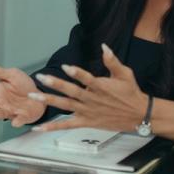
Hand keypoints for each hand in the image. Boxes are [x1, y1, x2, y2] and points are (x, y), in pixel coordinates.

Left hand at [28, 44, 146, 132]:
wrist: (139, 115)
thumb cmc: (131, 93)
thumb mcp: (125, 74)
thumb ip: (112, 61)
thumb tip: (104, 46)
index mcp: (101, 87)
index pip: (87, 79)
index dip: (77, 73)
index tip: (65, 67)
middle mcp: (92, 99)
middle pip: (72, 92)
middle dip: (55, 84)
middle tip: (40, 77)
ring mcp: (88, 112)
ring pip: (66, 106)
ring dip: (49, 101)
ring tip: (33, 96)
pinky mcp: (86, 122)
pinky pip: (67, 125)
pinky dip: (53, 127)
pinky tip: (39, 128)